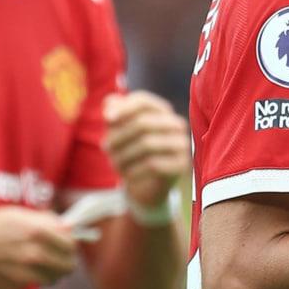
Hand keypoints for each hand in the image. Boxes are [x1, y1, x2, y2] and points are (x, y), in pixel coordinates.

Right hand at [0, 206, 76, 288]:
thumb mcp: (16, 214)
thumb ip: (44, 222)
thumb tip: (65, 228)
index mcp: (38, 232)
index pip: (71, 245)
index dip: (71, 244)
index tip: (68, 244)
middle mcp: (35, 255)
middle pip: (67, 267)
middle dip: (65, 261)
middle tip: (59, 257)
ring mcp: (25, 275)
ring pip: (51, 279)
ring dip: (48, 272)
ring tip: (35, 262)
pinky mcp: (14, 288)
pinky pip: (29, 284)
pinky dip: (26, 278)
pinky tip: (12, 268)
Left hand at [103, 90, 189, 210]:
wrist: (145, 187)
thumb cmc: (130, 153)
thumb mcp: (118, 132)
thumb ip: (113, 114)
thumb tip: (109, 108)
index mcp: (162, 111)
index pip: (144, 101)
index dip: (124, 108)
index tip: (106, 120)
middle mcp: (176, 124)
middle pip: (143, 122)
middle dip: (120, 136)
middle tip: (106, 148)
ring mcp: (182, 144)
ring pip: (147, 143)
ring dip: (125, 155)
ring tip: (114, 163)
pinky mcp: (182, 164)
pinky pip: (154, 164)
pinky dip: (135, 170)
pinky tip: (127, 176)